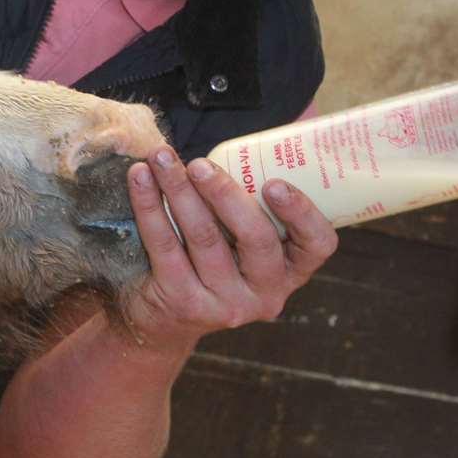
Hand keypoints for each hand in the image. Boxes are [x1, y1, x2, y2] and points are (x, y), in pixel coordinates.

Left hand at [124, 147, 335, 340]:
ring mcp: (225, 302)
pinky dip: (149, 205)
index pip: (317, 244)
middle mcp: (265, 292)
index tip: (275, 183)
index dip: (302, 213)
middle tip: (200, 164)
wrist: (166, 318)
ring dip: (179, 190)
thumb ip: (254, 203)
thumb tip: (256, 139)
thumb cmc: (215, 260)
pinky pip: (164, 245)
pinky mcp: (184, 301)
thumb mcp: (244, 242)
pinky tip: (140, 178)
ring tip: (162, 158)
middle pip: (256, 239)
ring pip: (204, 238)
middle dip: (225, 194)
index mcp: (291, 270)